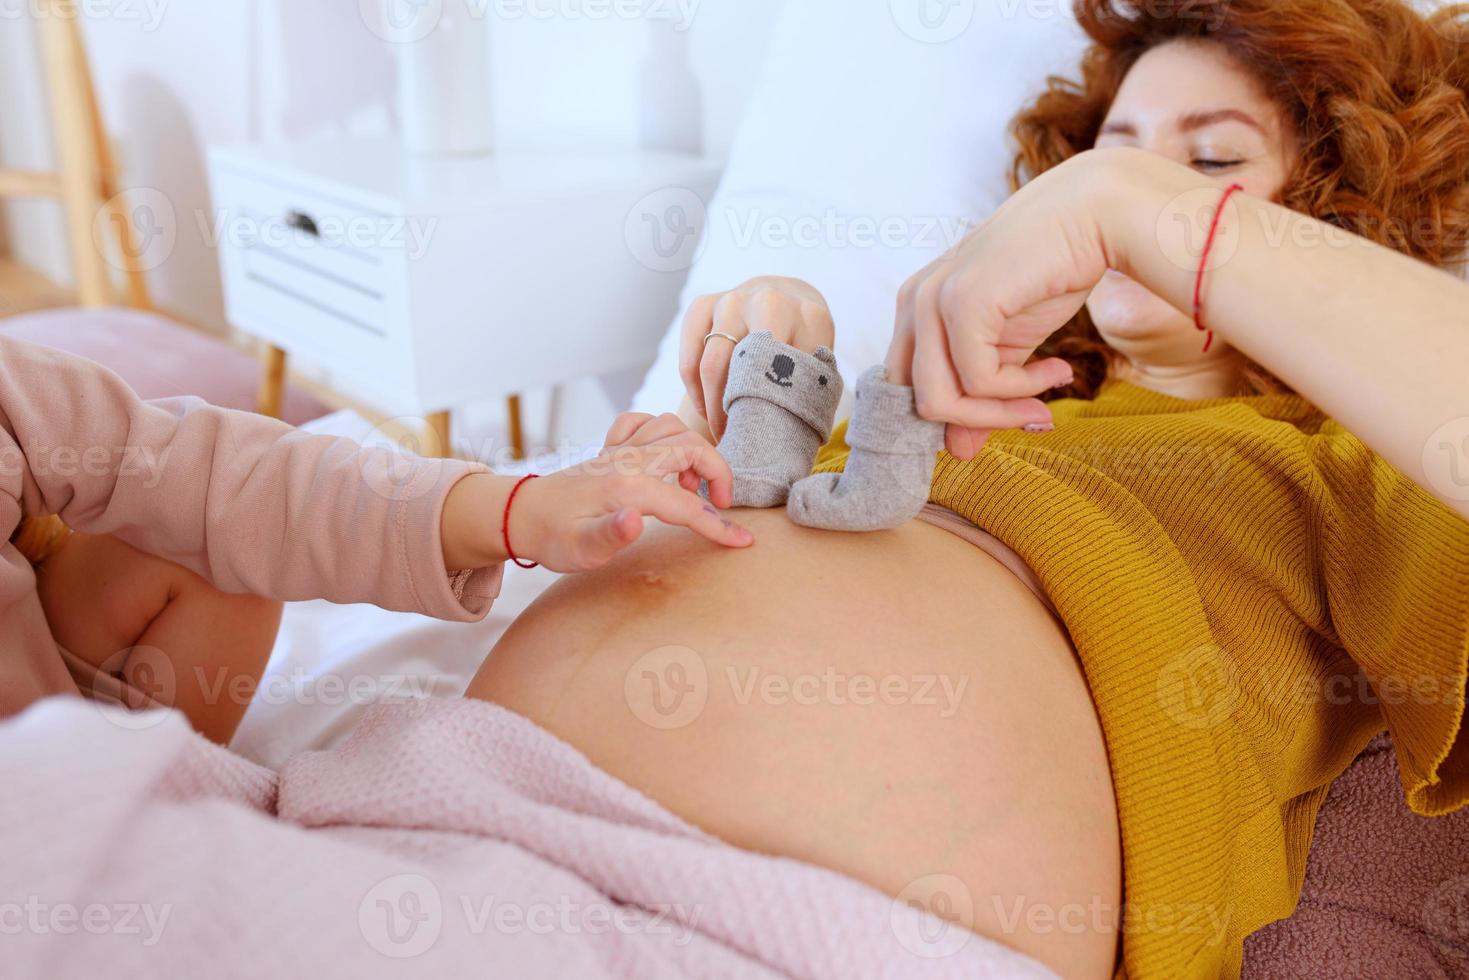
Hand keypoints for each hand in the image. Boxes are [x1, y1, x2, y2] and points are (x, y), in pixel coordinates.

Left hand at [441, 413, 752, 574]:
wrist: (520, 514)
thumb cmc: (553, 537)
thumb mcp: (580, 549)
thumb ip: (611, 535)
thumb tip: (636, 520)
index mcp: (628, 487)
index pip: (688, 504)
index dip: (718, 525)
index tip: (743, 542)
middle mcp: (628, 460)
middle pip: (691, 446)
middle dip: (717, 472)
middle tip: (720, 504)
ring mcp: (620, 451)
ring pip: (671, 428)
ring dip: (693, 450)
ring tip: (691, 485)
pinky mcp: (612, 450)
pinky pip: (643, 423)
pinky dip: (660, 435)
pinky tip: (661, 462)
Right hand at [679, 277, 835, 440]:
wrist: (783, 297)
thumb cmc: (802, 345)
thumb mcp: (818, 360)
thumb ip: (813, 387)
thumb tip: (791, 435)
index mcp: (809, 315)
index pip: (789, 370)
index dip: (776, 407)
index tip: (770, 435)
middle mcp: (768, 300)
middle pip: (746, 366)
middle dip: (740, 409)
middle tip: (741, 439)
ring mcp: (732, 300)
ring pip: (711, 365)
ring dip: (713, 407)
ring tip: (723, 433)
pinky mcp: (702, 305)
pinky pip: (689, 360)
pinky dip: (695, 392)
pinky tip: (707, 410)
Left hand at [886, 151, 1121, 458]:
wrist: (1096, 216)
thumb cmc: (1052, 274)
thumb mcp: (1009, 349)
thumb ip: (980, 396)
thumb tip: (959, 453)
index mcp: (915, 311)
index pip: (908, 393)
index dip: (955, 420)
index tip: (1011, 418)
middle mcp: (912, 302)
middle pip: (917, 405)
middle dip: (978, 423)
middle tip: (1035, 418)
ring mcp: (932, 299)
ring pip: (939, 402)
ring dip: (1000, 415)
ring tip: (1048, 397)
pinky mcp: (963, 301)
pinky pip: (979, 381)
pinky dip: (1022, 390)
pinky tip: (1059, 368)